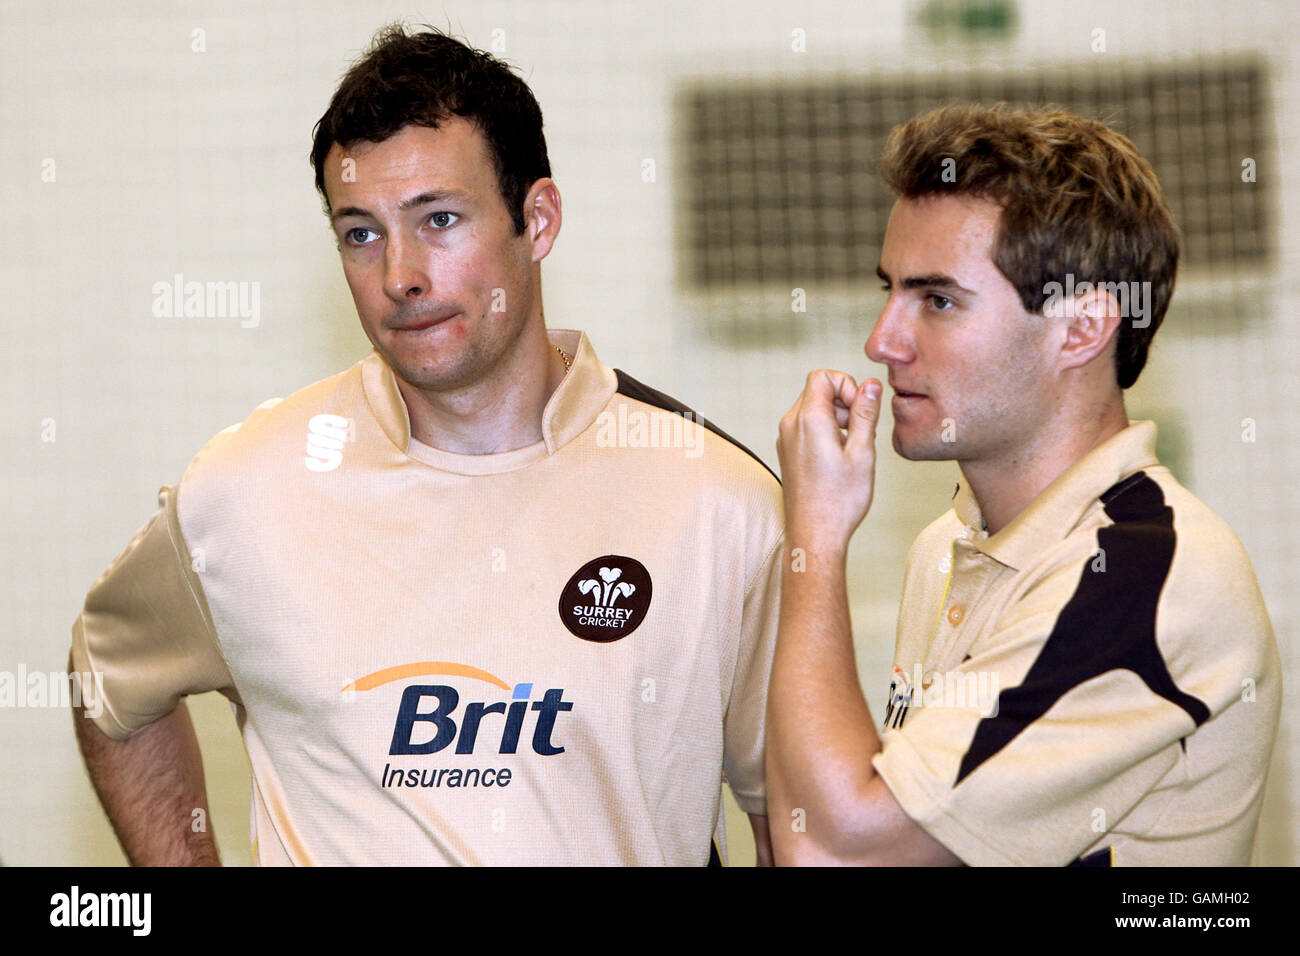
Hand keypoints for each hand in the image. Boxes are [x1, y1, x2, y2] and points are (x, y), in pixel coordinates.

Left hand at [777, 370, 882, 552]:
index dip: (846, 385)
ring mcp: (785, 438)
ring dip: (835, 416)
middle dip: (843, 401)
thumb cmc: (839, 500)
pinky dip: (824, 430)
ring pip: (811, 408)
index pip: (822, 376)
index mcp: (809, 420)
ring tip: (851, 446)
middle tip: (859, 430)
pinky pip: (805, 426)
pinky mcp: (786, 451)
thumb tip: (870, 385)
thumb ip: (865, 413)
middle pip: (817, 390)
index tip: (860, 410)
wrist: (814, 534)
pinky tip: (838, 456)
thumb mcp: (862, 452)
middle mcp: (791, 425)